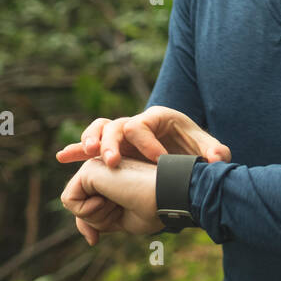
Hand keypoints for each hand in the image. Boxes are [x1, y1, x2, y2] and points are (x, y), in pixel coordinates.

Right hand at [54, 107, 230, 168]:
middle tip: (112, 162)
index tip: (157, 162)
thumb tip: (218, 158)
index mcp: (159, 118)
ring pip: (101, 130)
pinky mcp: (115, 147)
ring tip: (87, 156)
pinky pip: (91, 144)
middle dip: (112, 143)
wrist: (184, 150)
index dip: (148, 143)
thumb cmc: (194, 146)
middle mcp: (137, 122)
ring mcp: (123, 134)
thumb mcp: (207, 148)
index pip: (145, 125)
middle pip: (118, 125)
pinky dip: (78, 149)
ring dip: (91, 141)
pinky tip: (63, 157)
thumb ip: (214, 151)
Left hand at [60, 157, 160, 241]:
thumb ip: (99, 222)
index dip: (88, 226)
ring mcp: (96, 165)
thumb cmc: (154, 208)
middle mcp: (103, 168)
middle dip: (94, 220)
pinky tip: (111, 197)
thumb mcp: (120, 221)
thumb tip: (87, 235)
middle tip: (120, 211)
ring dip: (96, 214)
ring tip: (119, 201)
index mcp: (112, 178)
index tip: (94, 240)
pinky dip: (87, 209)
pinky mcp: (89, 168)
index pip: (86, 204)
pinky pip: (69, 200)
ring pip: (73, 203)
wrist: (167, 197)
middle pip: (78, 206)